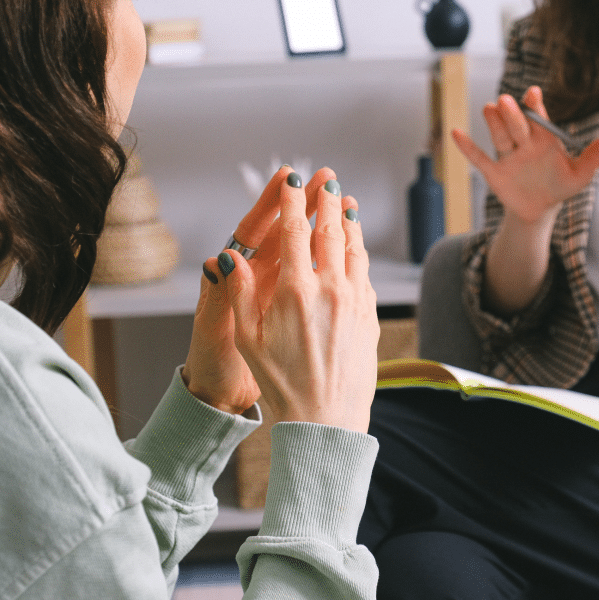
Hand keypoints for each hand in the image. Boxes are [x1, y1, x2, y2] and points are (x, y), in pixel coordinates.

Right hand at [220, 168, 378, 432]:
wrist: (326, 420)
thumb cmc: (282, 384)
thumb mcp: (248, 339)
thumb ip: (239, 293)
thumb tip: (228, 256)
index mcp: (296, 291)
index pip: (294, 231)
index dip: (293, 200)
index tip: (292, 179)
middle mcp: (331, 290)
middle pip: (331, 232)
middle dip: (328, 203)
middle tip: (328, 181)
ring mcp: (356, 302)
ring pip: (355, 250)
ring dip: (350, 224)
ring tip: (347, 206)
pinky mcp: (370, 317)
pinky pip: (366, 275)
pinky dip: (360, 255)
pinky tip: (357, 251)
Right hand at [452, 86, 598, 223]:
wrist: (540, 209)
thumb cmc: (560, 186)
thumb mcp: (579, 175)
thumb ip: (591, 159)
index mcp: (543, 139)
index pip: (538, 118)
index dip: (535, 106)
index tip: (533, 93)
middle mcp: (523, 142)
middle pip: (517, 125)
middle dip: (513, 114)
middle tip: (507, 101)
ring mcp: (507, 156)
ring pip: (500, 137)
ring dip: (494, 123)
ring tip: (489, 108)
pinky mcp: (494, 172)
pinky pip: (479, 158)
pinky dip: (467, 147)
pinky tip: (456, 133)